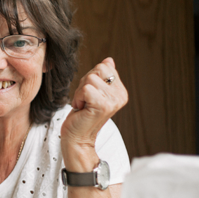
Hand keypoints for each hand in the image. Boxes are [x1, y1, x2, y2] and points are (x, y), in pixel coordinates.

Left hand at [61, 57, 127, 171]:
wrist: (78, 137)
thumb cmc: (82, 115)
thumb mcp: (93, 92)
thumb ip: (102, 77)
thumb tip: (109, 60)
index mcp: (120, 90)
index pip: (104, 66)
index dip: (90, 78)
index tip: (89, 94)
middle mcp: (120, 95)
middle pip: (98, 69)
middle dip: (85, 83)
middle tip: (85, 100)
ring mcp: (113, 101)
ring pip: (90, 79)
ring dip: (80, 92)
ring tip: (83, 105)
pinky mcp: (103, 105)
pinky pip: (85, 88)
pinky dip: (78, 97)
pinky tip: (81, 108)